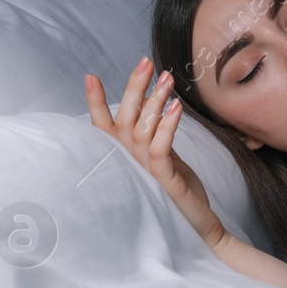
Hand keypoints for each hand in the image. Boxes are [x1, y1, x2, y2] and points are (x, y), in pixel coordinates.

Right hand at [85, 57, 225, 248]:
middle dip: (134, 88)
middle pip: (125, 119)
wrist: (196, 226)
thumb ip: (154, 136)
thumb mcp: (164, 158)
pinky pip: (161, 149)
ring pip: (143, 130)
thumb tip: (155, 105)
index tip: (90, 76)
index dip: (95, 103)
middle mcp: (128, 163)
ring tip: (168, 77)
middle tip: (146, 61)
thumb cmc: (178, 190)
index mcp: (126, 156)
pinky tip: (176, 107)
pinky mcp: (163, 181)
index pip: (105, 126)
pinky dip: (167, 126)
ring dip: (155, 101)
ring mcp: (144, 172)